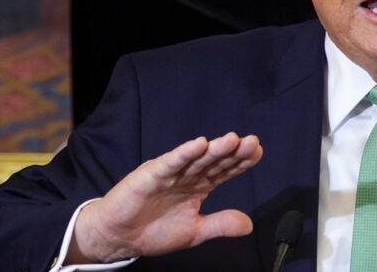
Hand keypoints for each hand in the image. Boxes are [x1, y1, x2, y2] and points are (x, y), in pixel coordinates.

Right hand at [66, 132, 262, 262]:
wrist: (119, 237)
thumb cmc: (153, 231)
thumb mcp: (194, 232)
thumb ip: (220, 225)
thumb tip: (249, 225)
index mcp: (198, 186)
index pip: (224, 171)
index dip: (240, 162)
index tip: (257, 152)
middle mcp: (187, 176)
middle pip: (214, 161)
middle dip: (233, 152)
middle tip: (251, 142)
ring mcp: (170, 173)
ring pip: (195, 158)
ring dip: (213, 149)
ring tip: (232, 140)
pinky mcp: (151, 174)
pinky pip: (170, 163)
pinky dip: (184, 153)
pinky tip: (198, 144)